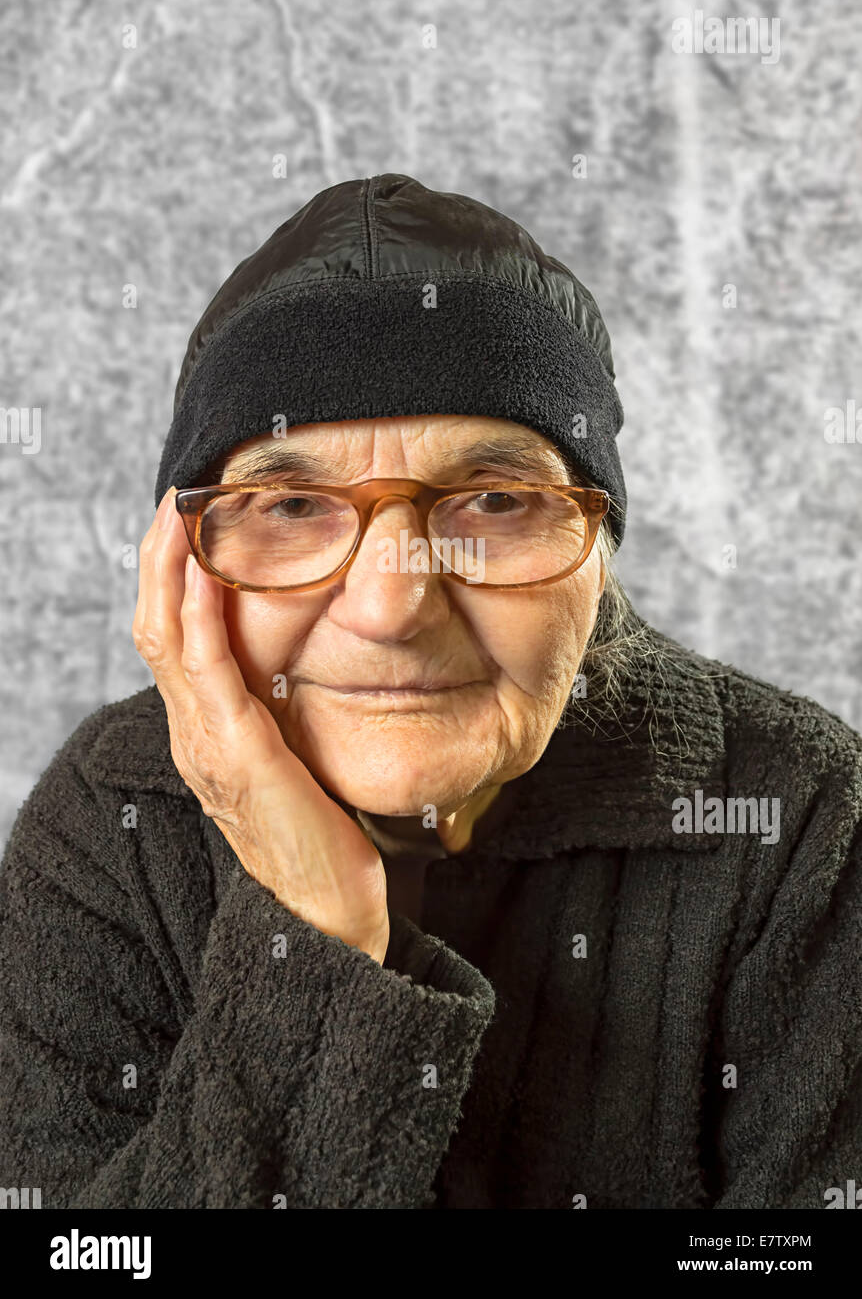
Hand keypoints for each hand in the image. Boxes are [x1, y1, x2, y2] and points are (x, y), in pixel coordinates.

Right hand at [132, 487, 389, 963]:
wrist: (325, 913)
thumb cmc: (320, 834)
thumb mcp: (295, 757)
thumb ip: (282, 712)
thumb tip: (299, 662)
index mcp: (206, 729)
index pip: (172, 635)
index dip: (171, 575)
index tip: (187, 518)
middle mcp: (193, 731)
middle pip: (155, 625)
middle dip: (162, 556)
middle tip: (177, 494)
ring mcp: (206, 744)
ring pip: (168, 638)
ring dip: (172, 569)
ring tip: (181, 511)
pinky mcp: (236, 755)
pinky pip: (207, 672)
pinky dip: (198, 616)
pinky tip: (204, 574)